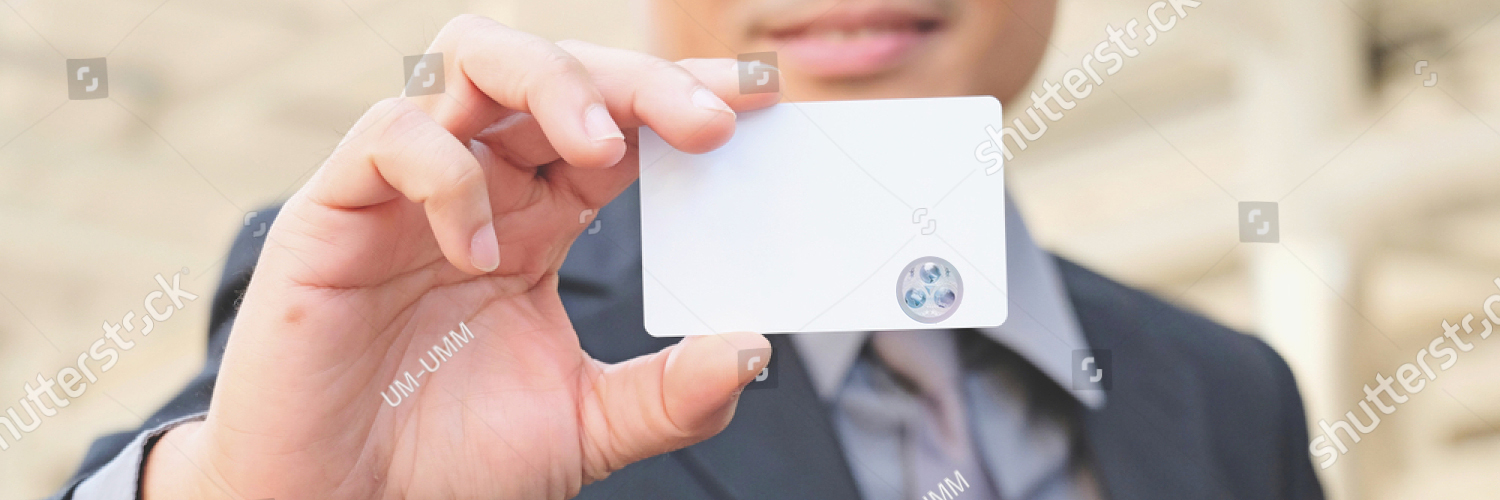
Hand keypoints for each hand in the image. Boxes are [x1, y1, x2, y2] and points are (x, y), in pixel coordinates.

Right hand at [142, 15, 778, 499]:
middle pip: (555, 70)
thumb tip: (753, 351)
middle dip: (638, 78)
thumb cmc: (445, 462)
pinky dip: (448, 178)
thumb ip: (669, 394)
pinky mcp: (334, 211)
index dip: (680, 97)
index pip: (618, 124)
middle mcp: (478, 188)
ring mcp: (406, 192)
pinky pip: (393, 137)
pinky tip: (477, 254)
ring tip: (605, 148)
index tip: (760, 103)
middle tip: (709, 122)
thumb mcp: (584, 427)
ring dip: (552, 83)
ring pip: (471, 60)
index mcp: (538, 220)